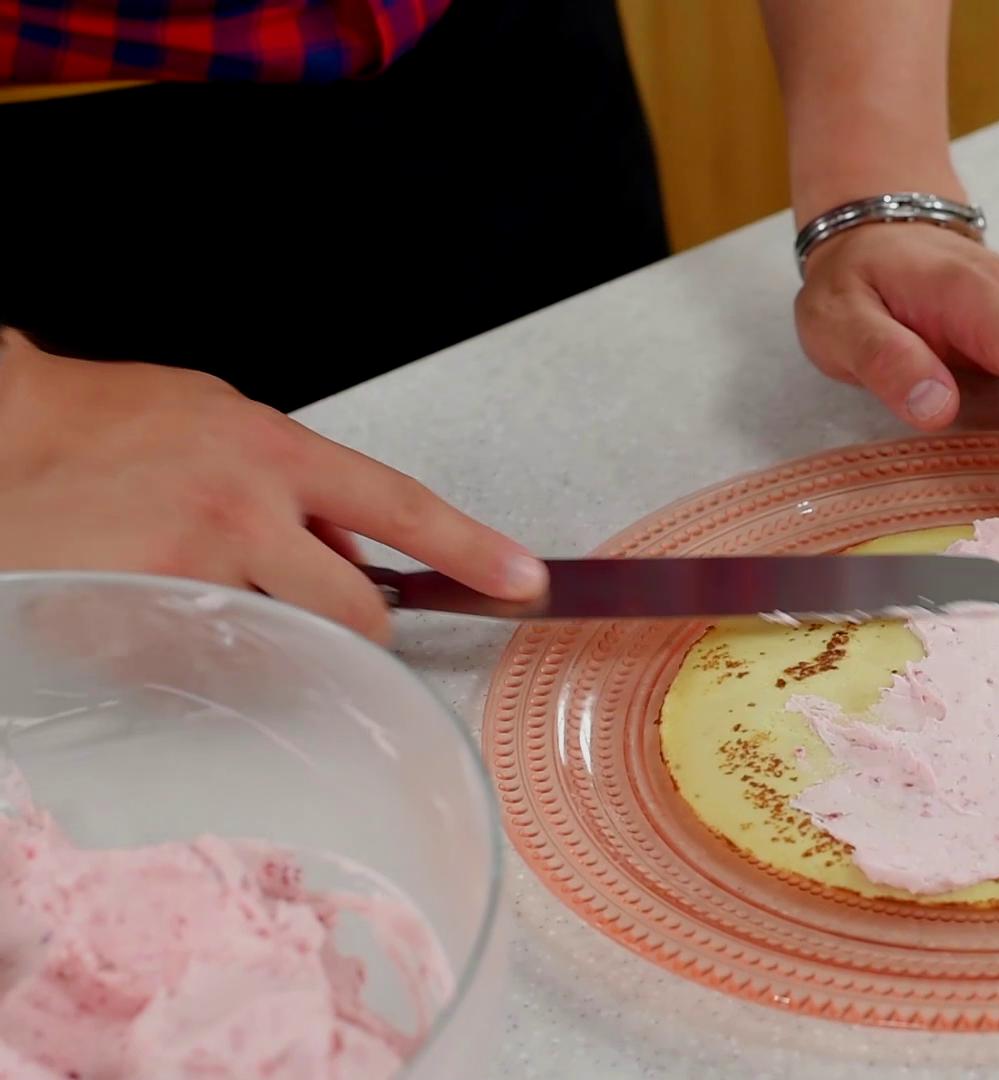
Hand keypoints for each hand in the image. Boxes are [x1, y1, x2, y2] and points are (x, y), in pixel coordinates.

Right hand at [0, 333, 545, 642]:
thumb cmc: (112, 424)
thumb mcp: (223, 422)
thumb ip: (297, 482)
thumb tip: (354, 541)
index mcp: (273, 452)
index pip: (400, 505)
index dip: (472, 547)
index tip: (526, 578)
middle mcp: (243, 511)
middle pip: (357, 610)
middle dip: (353, 624)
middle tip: (315, 610)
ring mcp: (192, 571)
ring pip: (285, 643)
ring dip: (268, 632)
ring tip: (202, 585)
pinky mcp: (141, 621)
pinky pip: (207, 662)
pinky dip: (198, 646)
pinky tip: (156, 599)